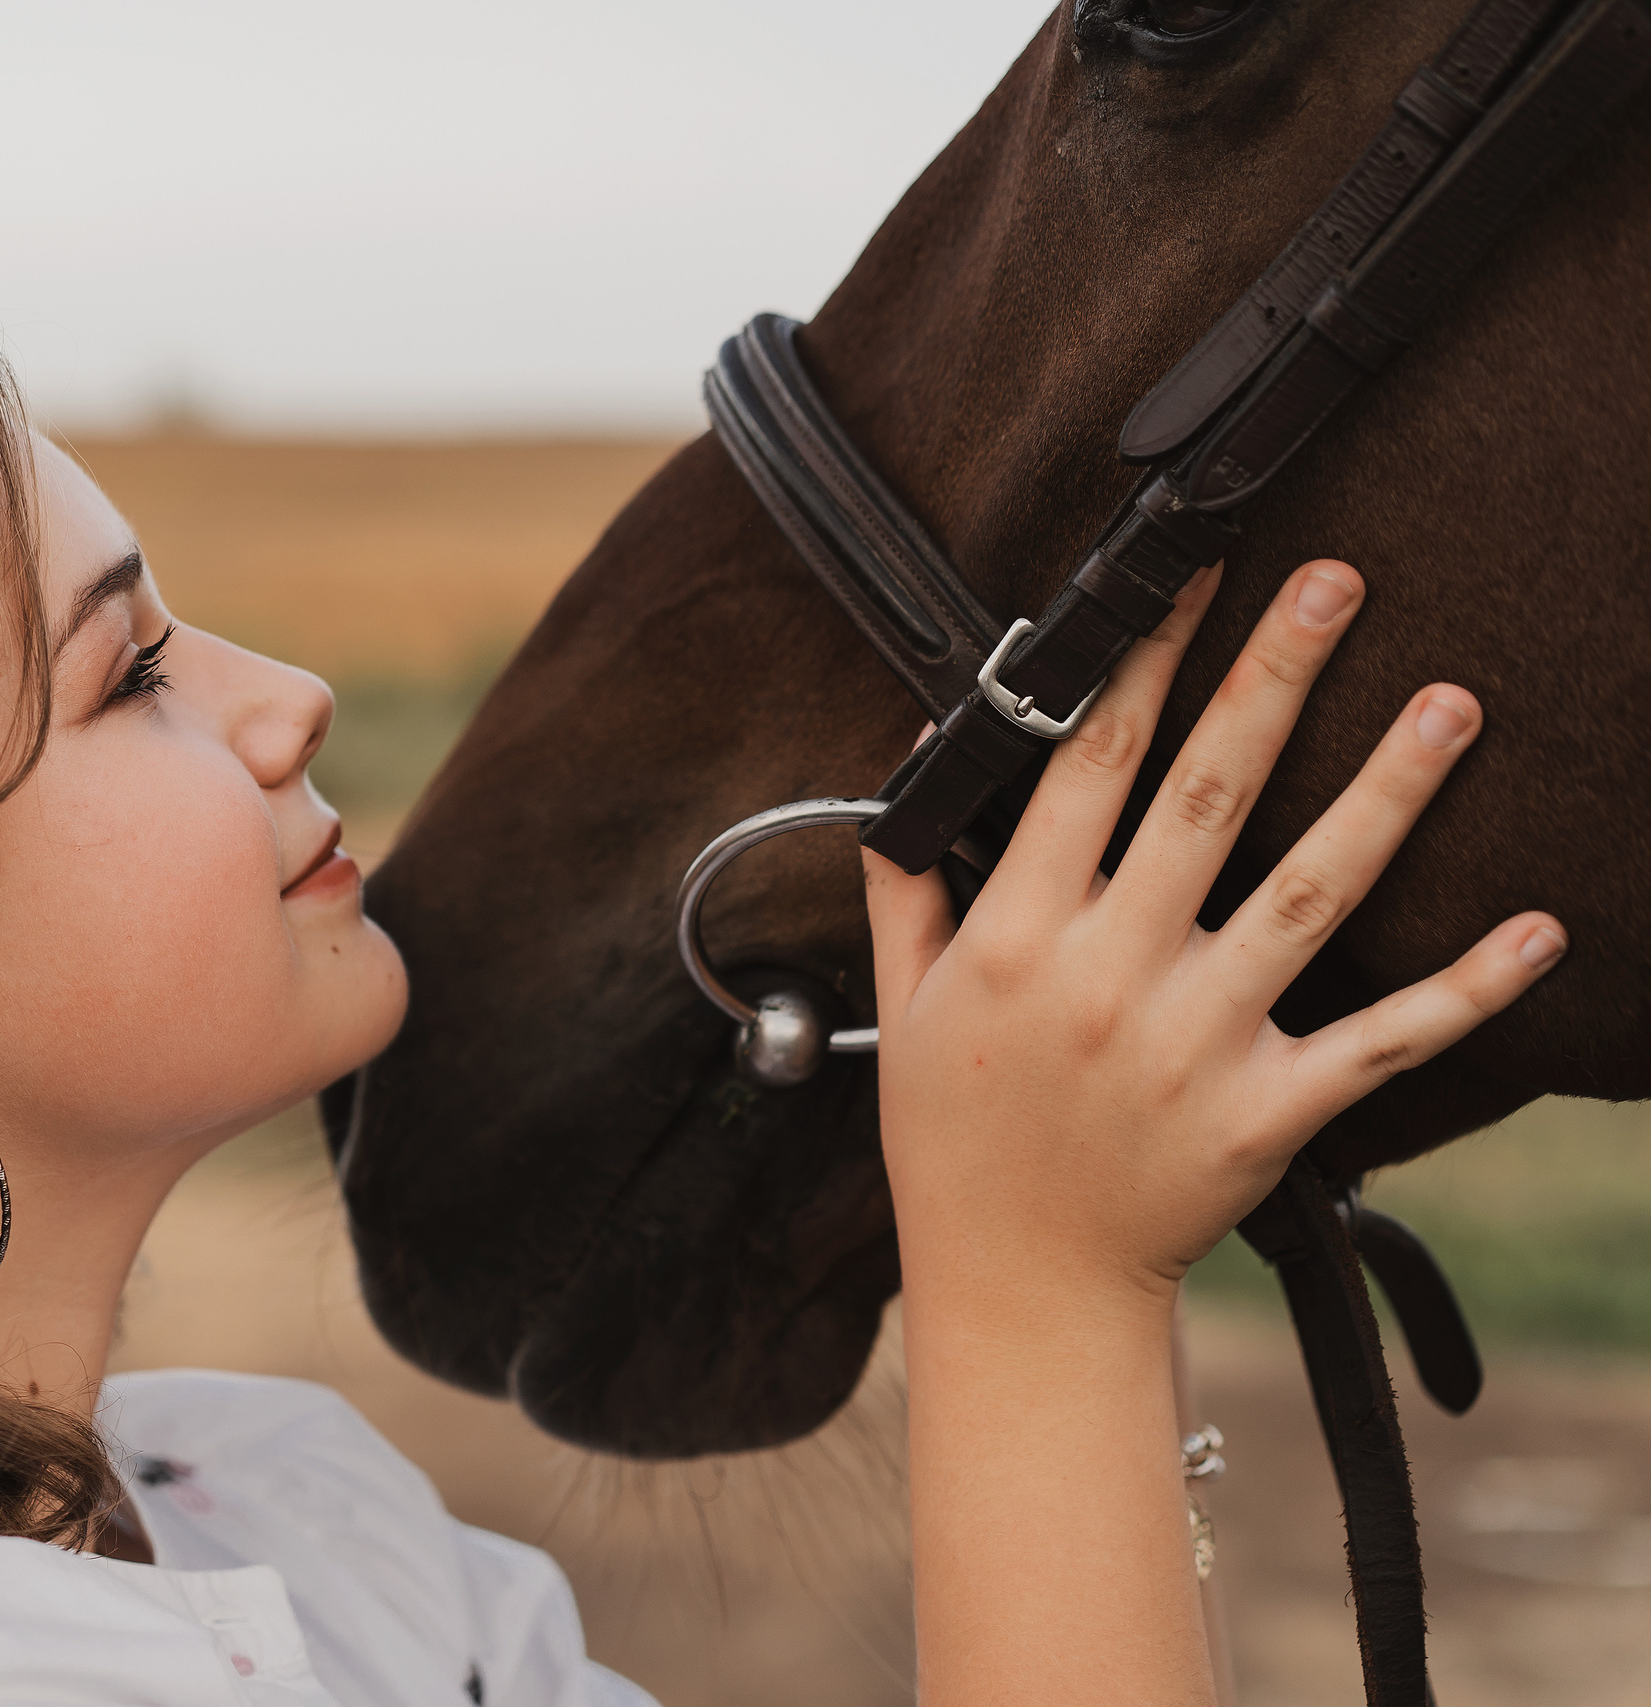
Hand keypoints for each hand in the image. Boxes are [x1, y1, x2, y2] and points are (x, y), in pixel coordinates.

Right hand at [865, 557, 1567, 1706]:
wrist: (1018, 1283)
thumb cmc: (955, 1136)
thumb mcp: (906, 1002)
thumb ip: (911, 879)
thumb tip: (911, 761)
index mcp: (1022, 935)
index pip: (1083, 765)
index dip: (1140, 662)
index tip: (1191, 578)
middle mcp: (1114, 973)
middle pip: (1204, 796)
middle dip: (1271, 677)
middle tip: (1335, 580)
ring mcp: (1199, 1042)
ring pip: (1309, 893)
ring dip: (1386, 791)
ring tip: (1450, 700)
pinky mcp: (1270, 1112)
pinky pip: (1382, 1038)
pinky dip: (1466, 988)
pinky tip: (1538, 926)